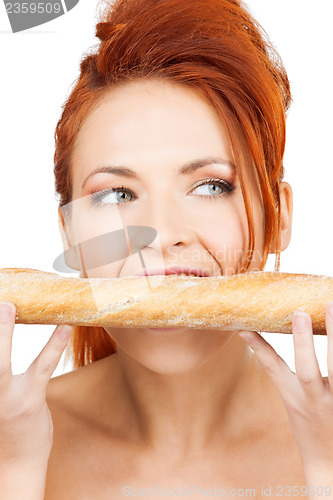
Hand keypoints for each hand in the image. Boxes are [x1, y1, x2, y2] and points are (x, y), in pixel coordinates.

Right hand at [0, 301, 71, 469]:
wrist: (17, 462)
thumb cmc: (6, 418)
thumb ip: (0, 364)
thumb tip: (4, 328)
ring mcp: (4, 398)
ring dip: (1, 334)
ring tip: (7, 306)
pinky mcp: (29, 401)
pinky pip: (42, 367)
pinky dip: (54, 345)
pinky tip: (65, 327)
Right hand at [238, 302, 332, 470]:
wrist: (330, 464)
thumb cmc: (310, 425)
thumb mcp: (292, 401)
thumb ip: (282, 372)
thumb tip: (258, 338)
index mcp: (294, 398)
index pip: (272, 368)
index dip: (258, 347)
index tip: (245, 327)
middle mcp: (315, 401)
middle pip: (307, 370)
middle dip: (302, 341)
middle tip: (300, 312)